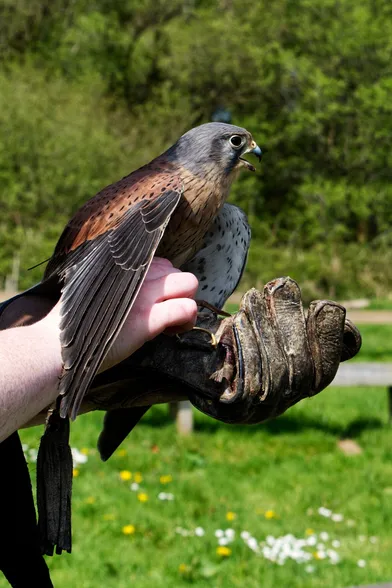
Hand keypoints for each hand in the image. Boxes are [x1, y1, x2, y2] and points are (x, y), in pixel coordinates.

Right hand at [42, 257, 197, 373]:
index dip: (163, 284)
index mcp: (122, 268)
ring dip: (187, 305)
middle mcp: (134, 275)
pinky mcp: (146, 319)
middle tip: (165, 315)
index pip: (162, 263)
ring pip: (189, 283)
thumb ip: (114, 283)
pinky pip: (185, 308)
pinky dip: (185, 320)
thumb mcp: (93, 290)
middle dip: (179, 295)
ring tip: (171, 325)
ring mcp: (142, 296)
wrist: (55, 346)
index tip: (153, 304)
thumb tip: (131, 287)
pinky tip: (170, 332)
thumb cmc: (72, 323)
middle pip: (180, 272)